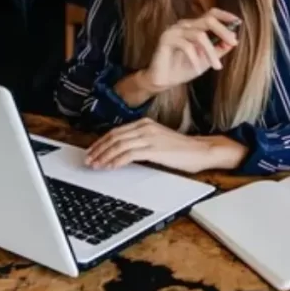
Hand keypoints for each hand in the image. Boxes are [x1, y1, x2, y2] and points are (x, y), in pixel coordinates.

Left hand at [84, 118, 246, 173]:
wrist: (200, 151)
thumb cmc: (180, 150)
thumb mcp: (156, 141)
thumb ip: (140, 142)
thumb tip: (120, 153)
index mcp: (144, 123)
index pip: (116, 132)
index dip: (101, 142)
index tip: (92, 152)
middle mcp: (145, 127)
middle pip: (114, 137)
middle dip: (98, 149)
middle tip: (88, 160)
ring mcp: (149, 137)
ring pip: (119, 145)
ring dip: (104, 156)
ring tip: (96, 165)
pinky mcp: (154, 148)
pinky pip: (129, 154)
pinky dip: (117, 160)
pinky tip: (111, 167)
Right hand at [142, 8, 240, 92]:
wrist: (162, 81)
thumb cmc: (183, 69)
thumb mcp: (206, 60)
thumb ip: (218, 50)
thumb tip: (233, 41)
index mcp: (193, 26)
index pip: (211, 14)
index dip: (225, 15)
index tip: (238, 22)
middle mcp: (184, 25)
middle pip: (208, 20)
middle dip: (223, 31)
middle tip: (233, 43)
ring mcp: (174, 31)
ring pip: (199, 35)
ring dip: (211, 52)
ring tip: (216, 67)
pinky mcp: (166, 40)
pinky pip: (186, 46)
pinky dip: (195, 58)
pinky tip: (197, 69)